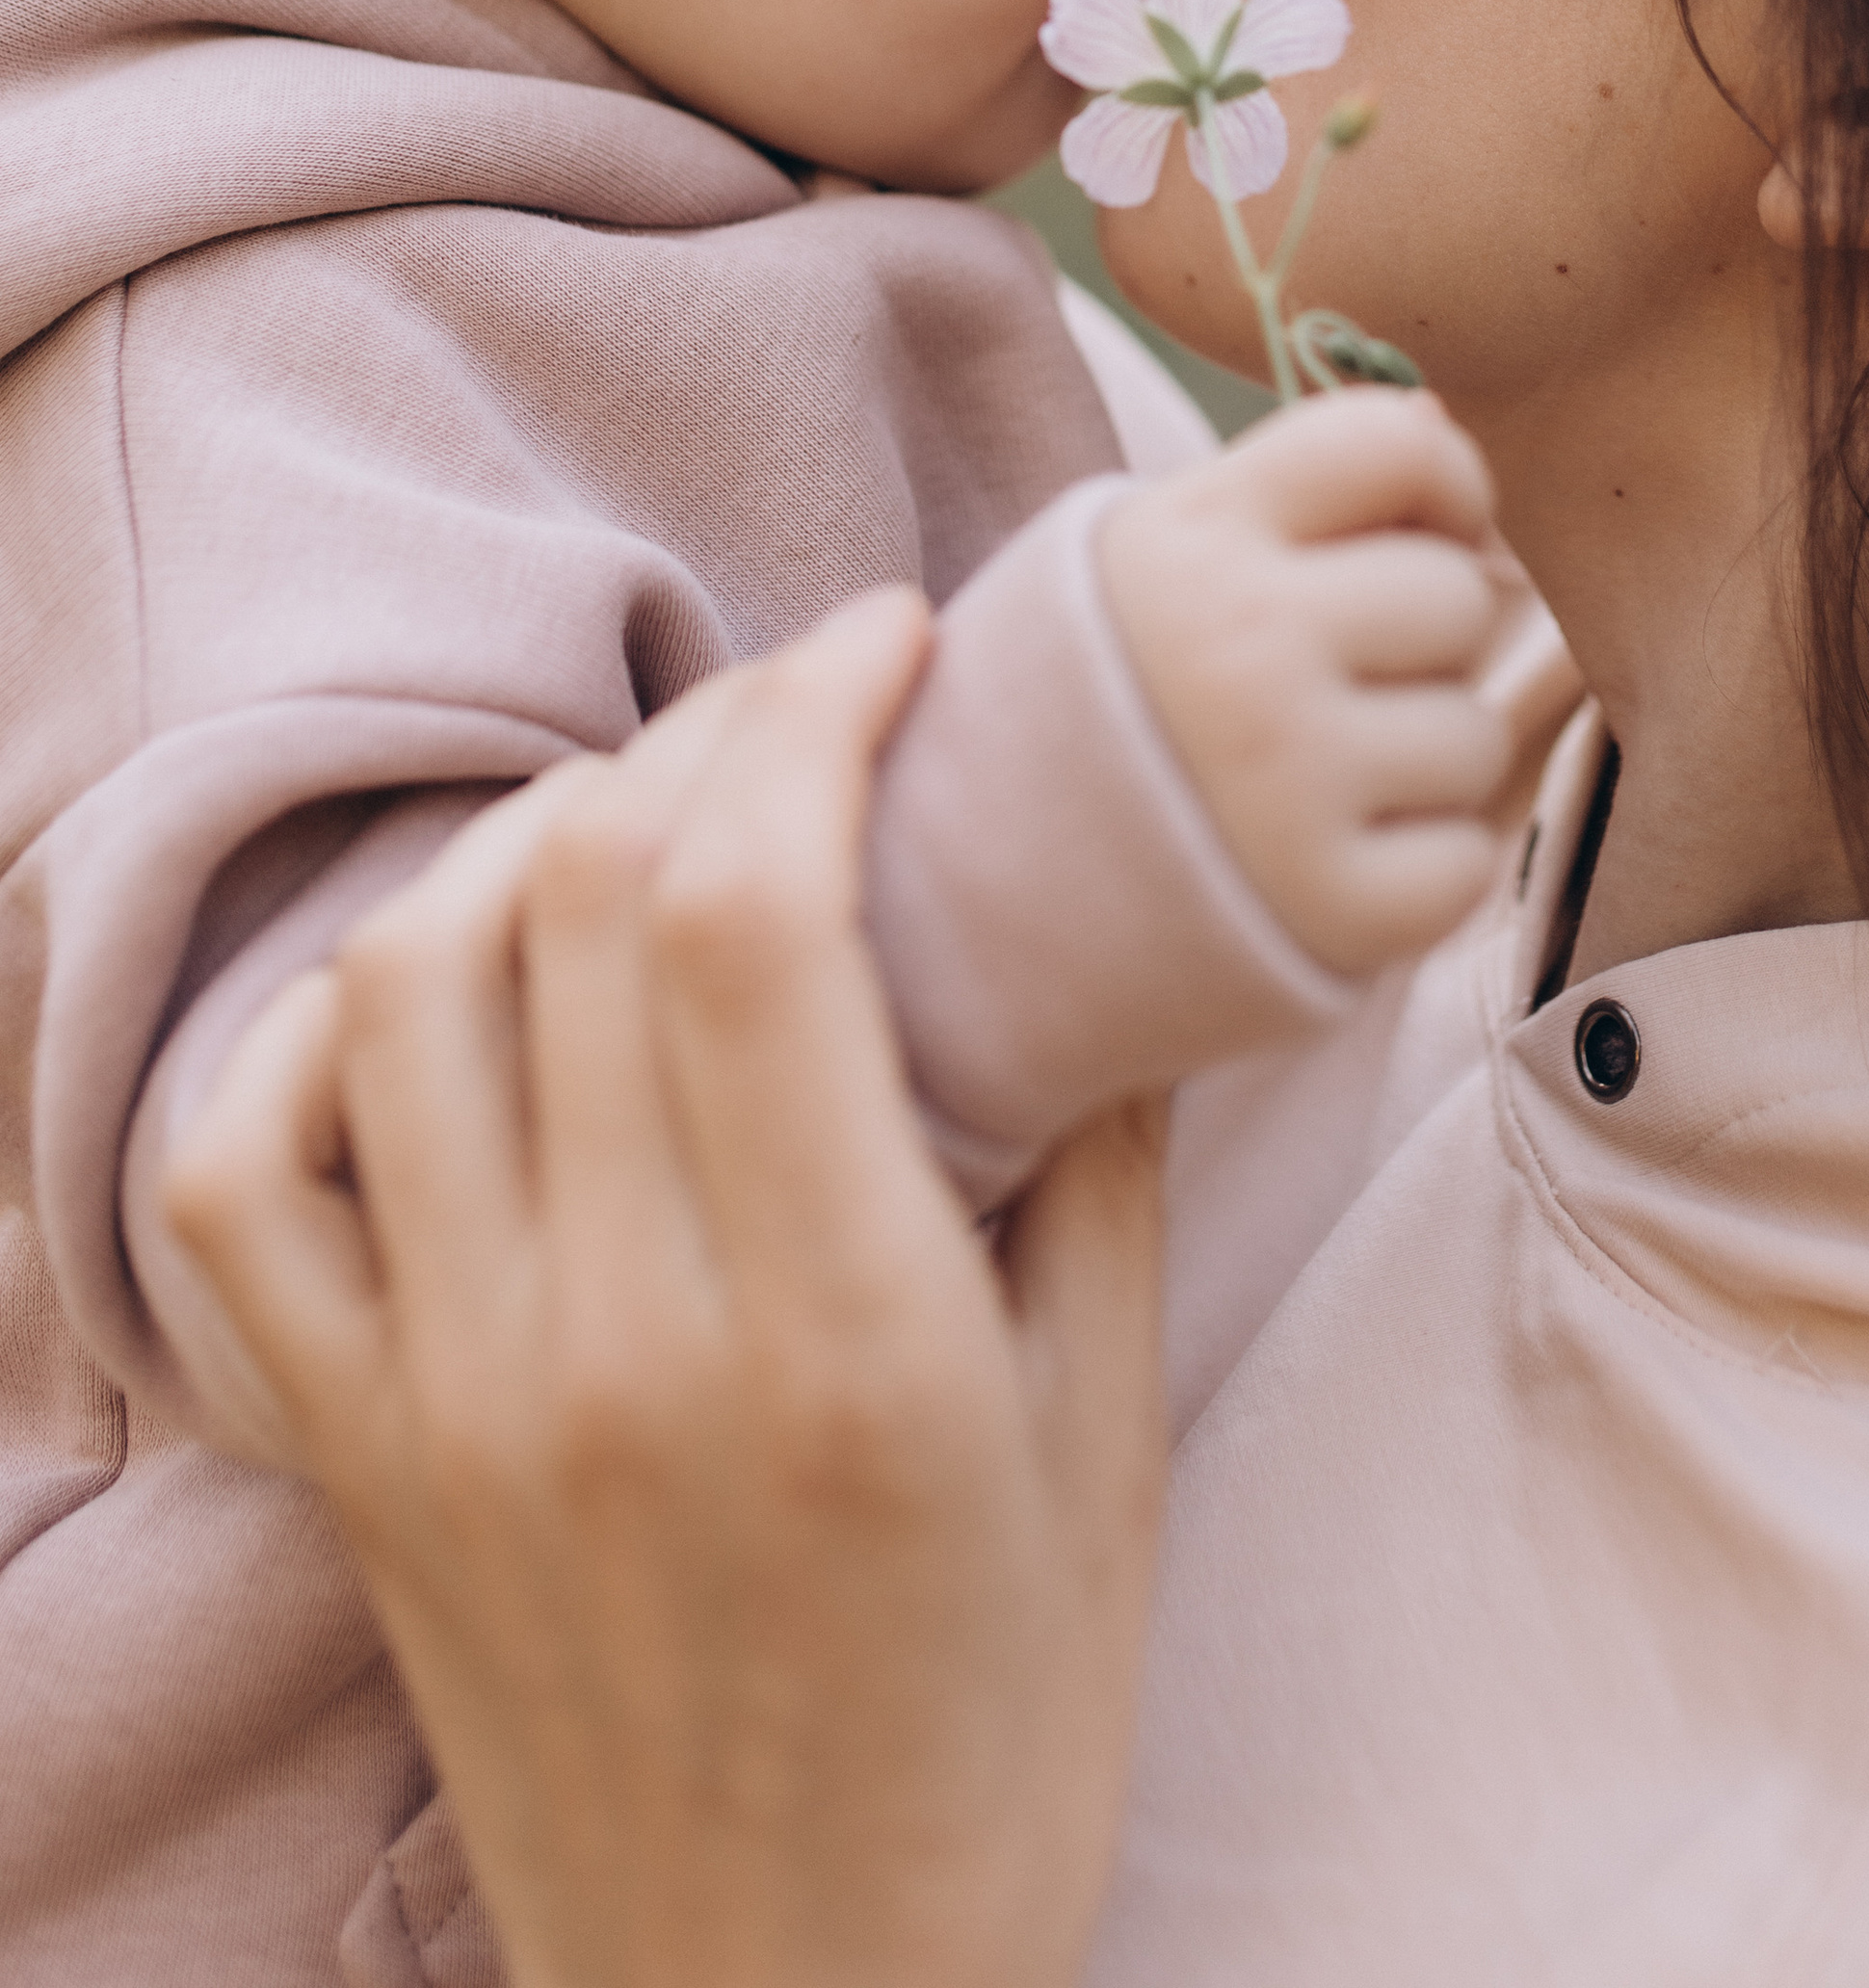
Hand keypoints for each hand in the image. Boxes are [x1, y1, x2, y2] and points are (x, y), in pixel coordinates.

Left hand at [161, 590, 1165, 1987]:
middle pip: (594, 898)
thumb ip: (1103, 1169)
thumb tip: (1096, 931)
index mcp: (844, 1340)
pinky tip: (441, 1000)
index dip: (818, 713)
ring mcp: (452, 1401)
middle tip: (800, 708)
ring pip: (406, 988)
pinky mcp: (355, 1459)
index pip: (764, 913)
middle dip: (708, 732)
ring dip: (530, 844)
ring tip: (643, 825)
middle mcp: (619, 1345)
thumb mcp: (1108, 1451)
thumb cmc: (990, 1743)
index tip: (892, 644)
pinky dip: (312, 1038)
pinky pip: (242, 1181)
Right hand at [1097, 386, 1513, 978]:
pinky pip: (1466, 861)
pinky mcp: (1332, 912)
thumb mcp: (1141, 561)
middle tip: (1333, 687)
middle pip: (1458, 594)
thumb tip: (1438, 425)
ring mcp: (1291, 784)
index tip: (1419, 532)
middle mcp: (1246, 646)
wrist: (952, 907)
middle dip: (1420, 642)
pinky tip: (1326, 863)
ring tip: (1313, 784)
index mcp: (1193, 539)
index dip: (1442, 483)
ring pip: (1475, 734)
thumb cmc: (1077, 709)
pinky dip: (1418, 872)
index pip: (1400, 444)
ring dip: (1421, 765)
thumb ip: (1280, 496)